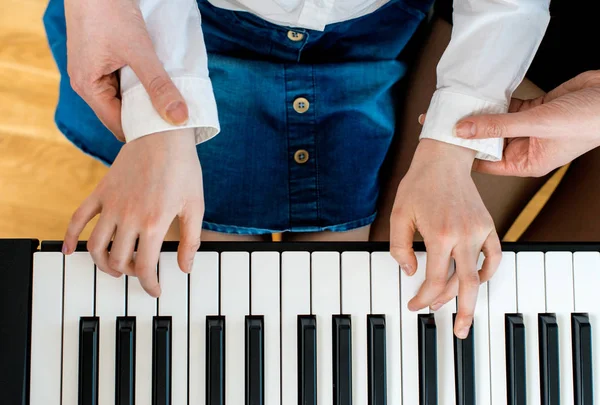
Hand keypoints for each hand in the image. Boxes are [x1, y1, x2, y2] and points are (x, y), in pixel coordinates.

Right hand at [62, 130, 203, 296]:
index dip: (150, 284)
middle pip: (119, 261)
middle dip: (129, 274)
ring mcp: (111, 205)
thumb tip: (185, 267)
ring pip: (96, 246)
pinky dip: (70, 237)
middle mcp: (128, 217)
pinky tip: (70, 251)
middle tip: (140, 273)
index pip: (145, 267)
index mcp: (154, 223)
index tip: (155, 290)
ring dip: (102, 263)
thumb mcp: (194, 206)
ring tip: (114, 268)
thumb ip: (191, 240)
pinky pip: (78, 218)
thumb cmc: (183, 169)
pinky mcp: (101, 192)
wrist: (163, 134)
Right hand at [65, 0, 188, 140]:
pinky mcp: (101, 59)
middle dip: (146, 115)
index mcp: (88, 88)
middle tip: (175, 118)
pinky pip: (123, 80)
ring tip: (169, 99)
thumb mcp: (138, 51)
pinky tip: (157, 80)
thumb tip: (178, 117)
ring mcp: (94, 71)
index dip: (144, 130)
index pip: (119, 125)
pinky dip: (139, 82)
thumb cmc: (107, 10)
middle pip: (121, 113)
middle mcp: (87, 84)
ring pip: (124, 96)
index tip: (170, 133)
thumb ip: (158, 85)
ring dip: (144, 97)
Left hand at [390, 139, 501, 338]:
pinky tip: (478, 282)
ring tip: (462, 312)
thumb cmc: (418, 185)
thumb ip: (400, 248)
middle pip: (465, 285)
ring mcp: (479, 230)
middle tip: (456, 332)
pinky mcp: (488, 225)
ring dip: (470, 295)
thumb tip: (410, 272)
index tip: (414, 303)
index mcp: (439, 234)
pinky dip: (489, 272)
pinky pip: (495, 256)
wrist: (444, 159)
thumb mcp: (398, 216)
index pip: (435, 280)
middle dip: (460, 312)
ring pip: (479, 274)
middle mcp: (463, 235)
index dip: (423, 297)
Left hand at [453, 70, 599, 176]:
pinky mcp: (534, 109)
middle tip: (443, 120)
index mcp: (527, 162)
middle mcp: (526, 147)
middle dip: (469, 132)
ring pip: (496, 123)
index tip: (443, 142)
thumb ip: (499, 125)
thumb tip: (463, 129)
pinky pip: (508, 108)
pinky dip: (495, 101)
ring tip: (455, 105)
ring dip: (480, 114)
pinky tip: (479, 94)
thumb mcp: (537, 124)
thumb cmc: (588, 120)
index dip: (465, 153)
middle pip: (488, 142)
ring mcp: (529, 128)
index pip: (486, 163)